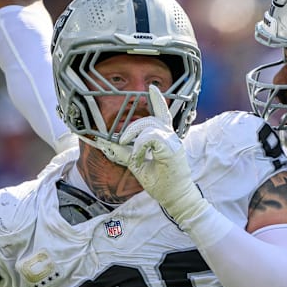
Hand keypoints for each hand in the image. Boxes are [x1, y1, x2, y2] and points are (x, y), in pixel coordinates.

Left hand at [119, 85, 208, 224]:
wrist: (175, 198)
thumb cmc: (163, 183)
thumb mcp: (139, 166)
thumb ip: (127, 153)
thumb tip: (111, 145)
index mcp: (166, 139)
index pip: (163, 114)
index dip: (158, 100)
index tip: (152, 88)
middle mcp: (171, 137)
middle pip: (150, 119)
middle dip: (132, 127)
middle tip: (121, 141)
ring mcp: (173, 142)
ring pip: (149, 126)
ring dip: (134, 136)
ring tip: (132, 152)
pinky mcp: (172, 148)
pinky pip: (150, 137)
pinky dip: (140, 146)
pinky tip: (140, 157)